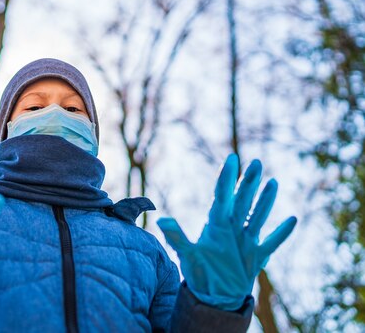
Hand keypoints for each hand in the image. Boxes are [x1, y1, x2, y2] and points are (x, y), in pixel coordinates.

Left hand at [157, 154, 296, 309]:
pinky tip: (292, 219)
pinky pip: (271, 242)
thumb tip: (161, 221)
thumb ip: (177, 237)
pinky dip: (281, 232)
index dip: (226, 178)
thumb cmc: (198, 271)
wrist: (213, 295)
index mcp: (215, 224)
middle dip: (248, 182)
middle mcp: (232, 228)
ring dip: (266, 201)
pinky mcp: (256, 256)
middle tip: (256, 162)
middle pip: (242, 201)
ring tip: (273, 182)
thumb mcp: (186, 255)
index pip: (222, 196)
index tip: (231, 158)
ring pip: (258, 216)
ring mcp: (246, 240)